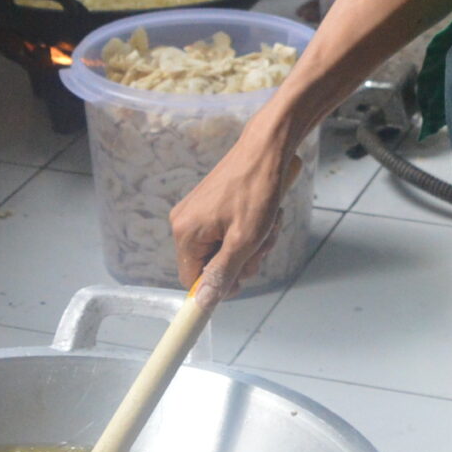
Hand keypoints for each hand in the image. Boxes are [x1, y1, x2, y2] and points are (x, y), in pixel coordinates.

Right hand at [170, 131, 304, 288]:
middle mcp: (183, 223)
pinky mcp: (208, 204)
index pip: (191, 280)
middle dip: (240, 261)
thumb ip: (222, 273)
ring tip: (267, 225)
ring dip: (249, 245)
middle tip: (262, 244)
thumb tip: (202, 303)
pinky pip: (225, 232)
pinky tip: (262, 216)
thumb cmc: (257, 190)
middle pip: (209, 264)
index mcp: (185, 233)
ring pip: (222, 249)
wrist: (266, 148)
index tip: (244, 277)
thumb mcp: (244, 240)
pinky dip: (246, 231)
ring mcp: (196, 212)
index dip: (218, 286)